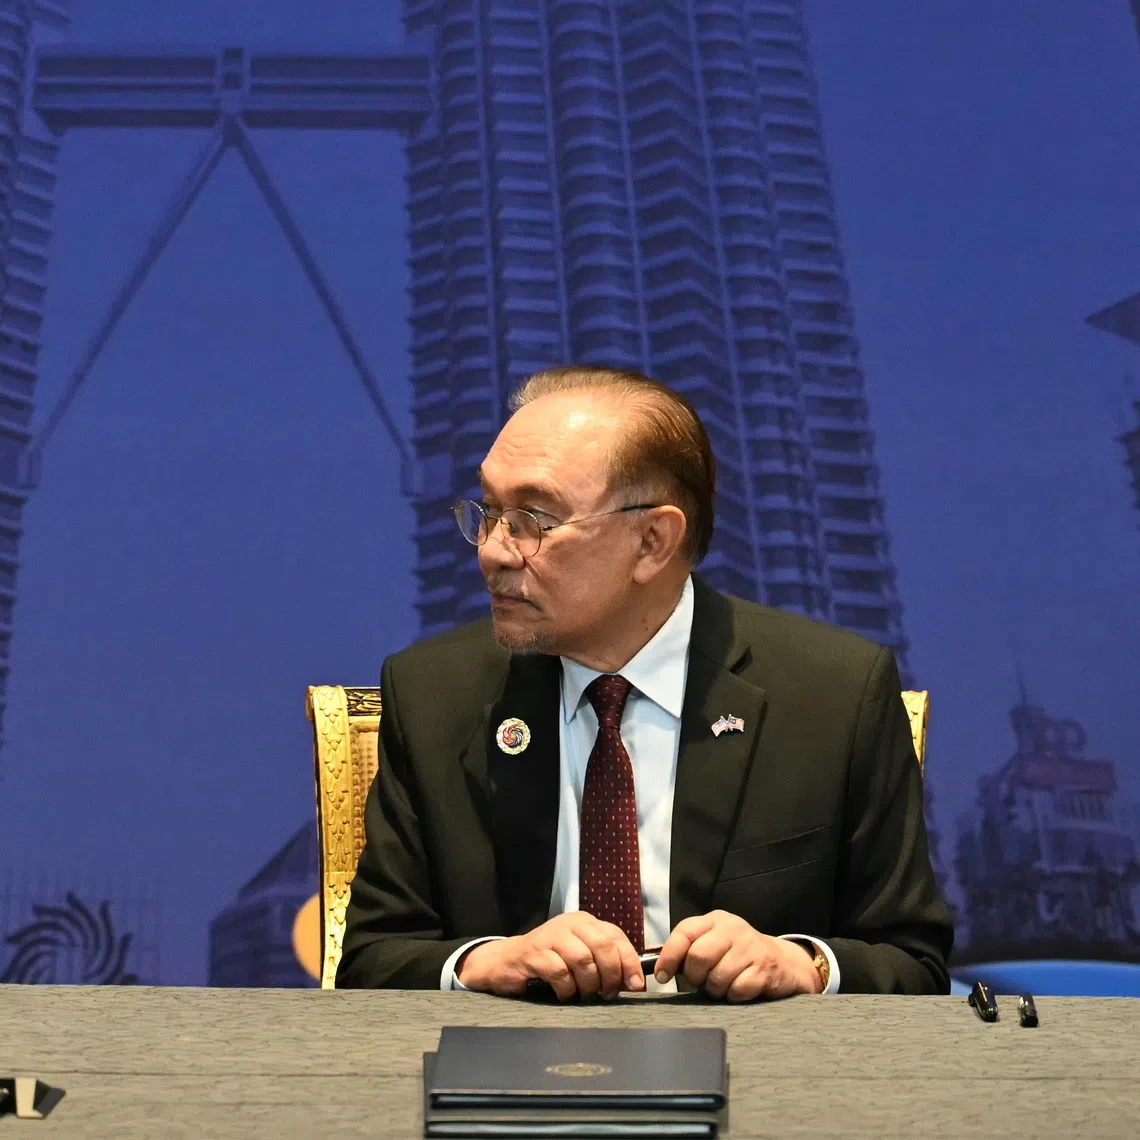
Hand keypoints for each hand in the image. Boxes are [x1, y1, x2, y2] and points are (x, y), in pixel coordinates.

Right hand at [456, 912, 645, 1000]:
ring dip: (589, 985)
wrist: (508, 961)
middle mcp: (570, 923)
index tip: (635, 986)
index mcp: (585, 922)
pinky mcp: (535, 952)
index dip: (629, 963)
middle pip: (602, 946)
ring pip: (583, 960)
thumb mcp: (580, 957)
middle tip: (608, 994)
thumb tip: (635, 983)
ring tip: (586, 996)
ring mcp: (551, 935)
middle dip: (611, 975)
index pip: (616, 937)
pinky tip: (564, 994)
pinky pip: (560, 973)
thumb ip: (605, 964)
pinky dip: (567, 989)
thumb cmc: (550, 961)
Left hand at [654, 911, 821, 1000]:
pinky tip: (739, 989)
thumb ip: (690, 949)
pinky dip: (733, 996)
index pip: (684, 932)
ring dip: (715, 989)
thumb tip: (659, 969)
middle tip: (700, 982)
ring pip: (717, 977)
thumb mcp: (714, 942)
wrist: (783, 962)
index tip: (661, 977)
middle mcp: (733, 929)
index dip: (668, 956)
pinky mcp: (765, 969)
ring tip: (722, 984)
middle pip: (698, 956)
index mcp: (715, 920)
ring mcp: (751, 948)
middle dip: (694, 976)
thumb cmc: (738, 955)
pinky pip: (737, 990)